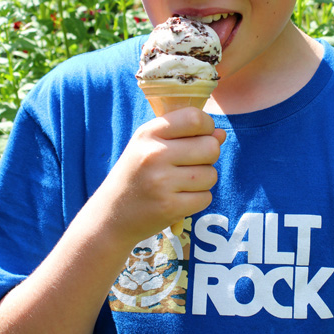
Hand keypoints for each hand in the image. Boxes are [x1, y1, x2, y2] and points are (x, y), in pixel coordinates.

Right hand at [91, 107, 225, 245]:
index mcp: (149, 133)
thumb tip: (221, 134)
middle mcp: (154, 155)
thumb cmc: (137, 174)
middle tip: (192, 163)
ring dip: (203, 180)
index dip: (207, 126)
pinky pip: (205, 197)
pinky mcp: (169, 207)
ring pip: (211, 174)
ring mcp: (162, 182)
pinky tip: (179, 198)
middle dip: (209, 156)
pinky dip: (198, 199)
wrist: (111, 214)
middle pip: (210, 147)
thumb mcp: (151, 145)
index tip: (200, 135)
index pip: (194, 118)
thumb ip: (186, 135)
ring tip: (182, 183)